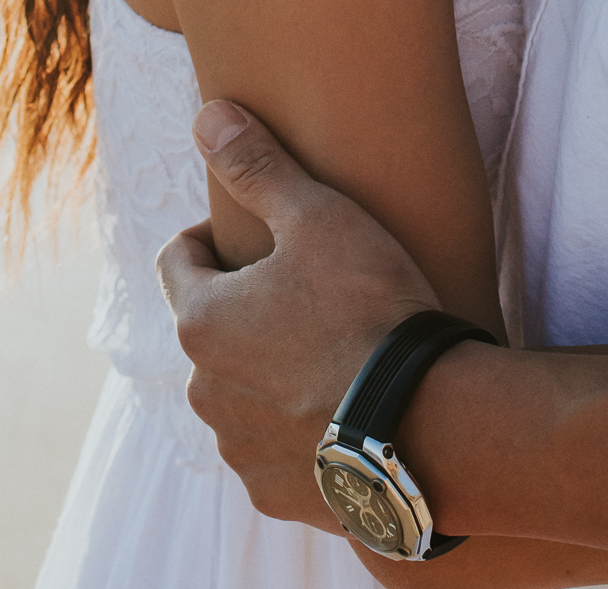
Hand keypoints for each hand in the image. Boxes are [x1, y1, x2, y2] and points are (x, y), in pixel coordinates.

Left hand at [157, 100, 441, 528]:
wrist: (430, 426)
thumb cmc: (371, 310)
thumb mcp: (319, 218)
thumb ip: (257, 166)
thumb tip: (208, 115)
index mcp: (202, 319)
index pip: (178, 259)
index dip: (214, 237)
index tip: (257, 233)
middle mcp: (203, 391)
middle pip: (209, 328)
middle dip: (246, 306)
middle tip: (306, 292)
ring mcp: (237, 448)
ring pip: (238, 391)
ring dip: (268, 369)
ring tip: (329, 351)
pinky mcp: (273, 492)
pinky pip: (270, 447)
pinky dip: (294, 426)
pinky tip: (341, 408)